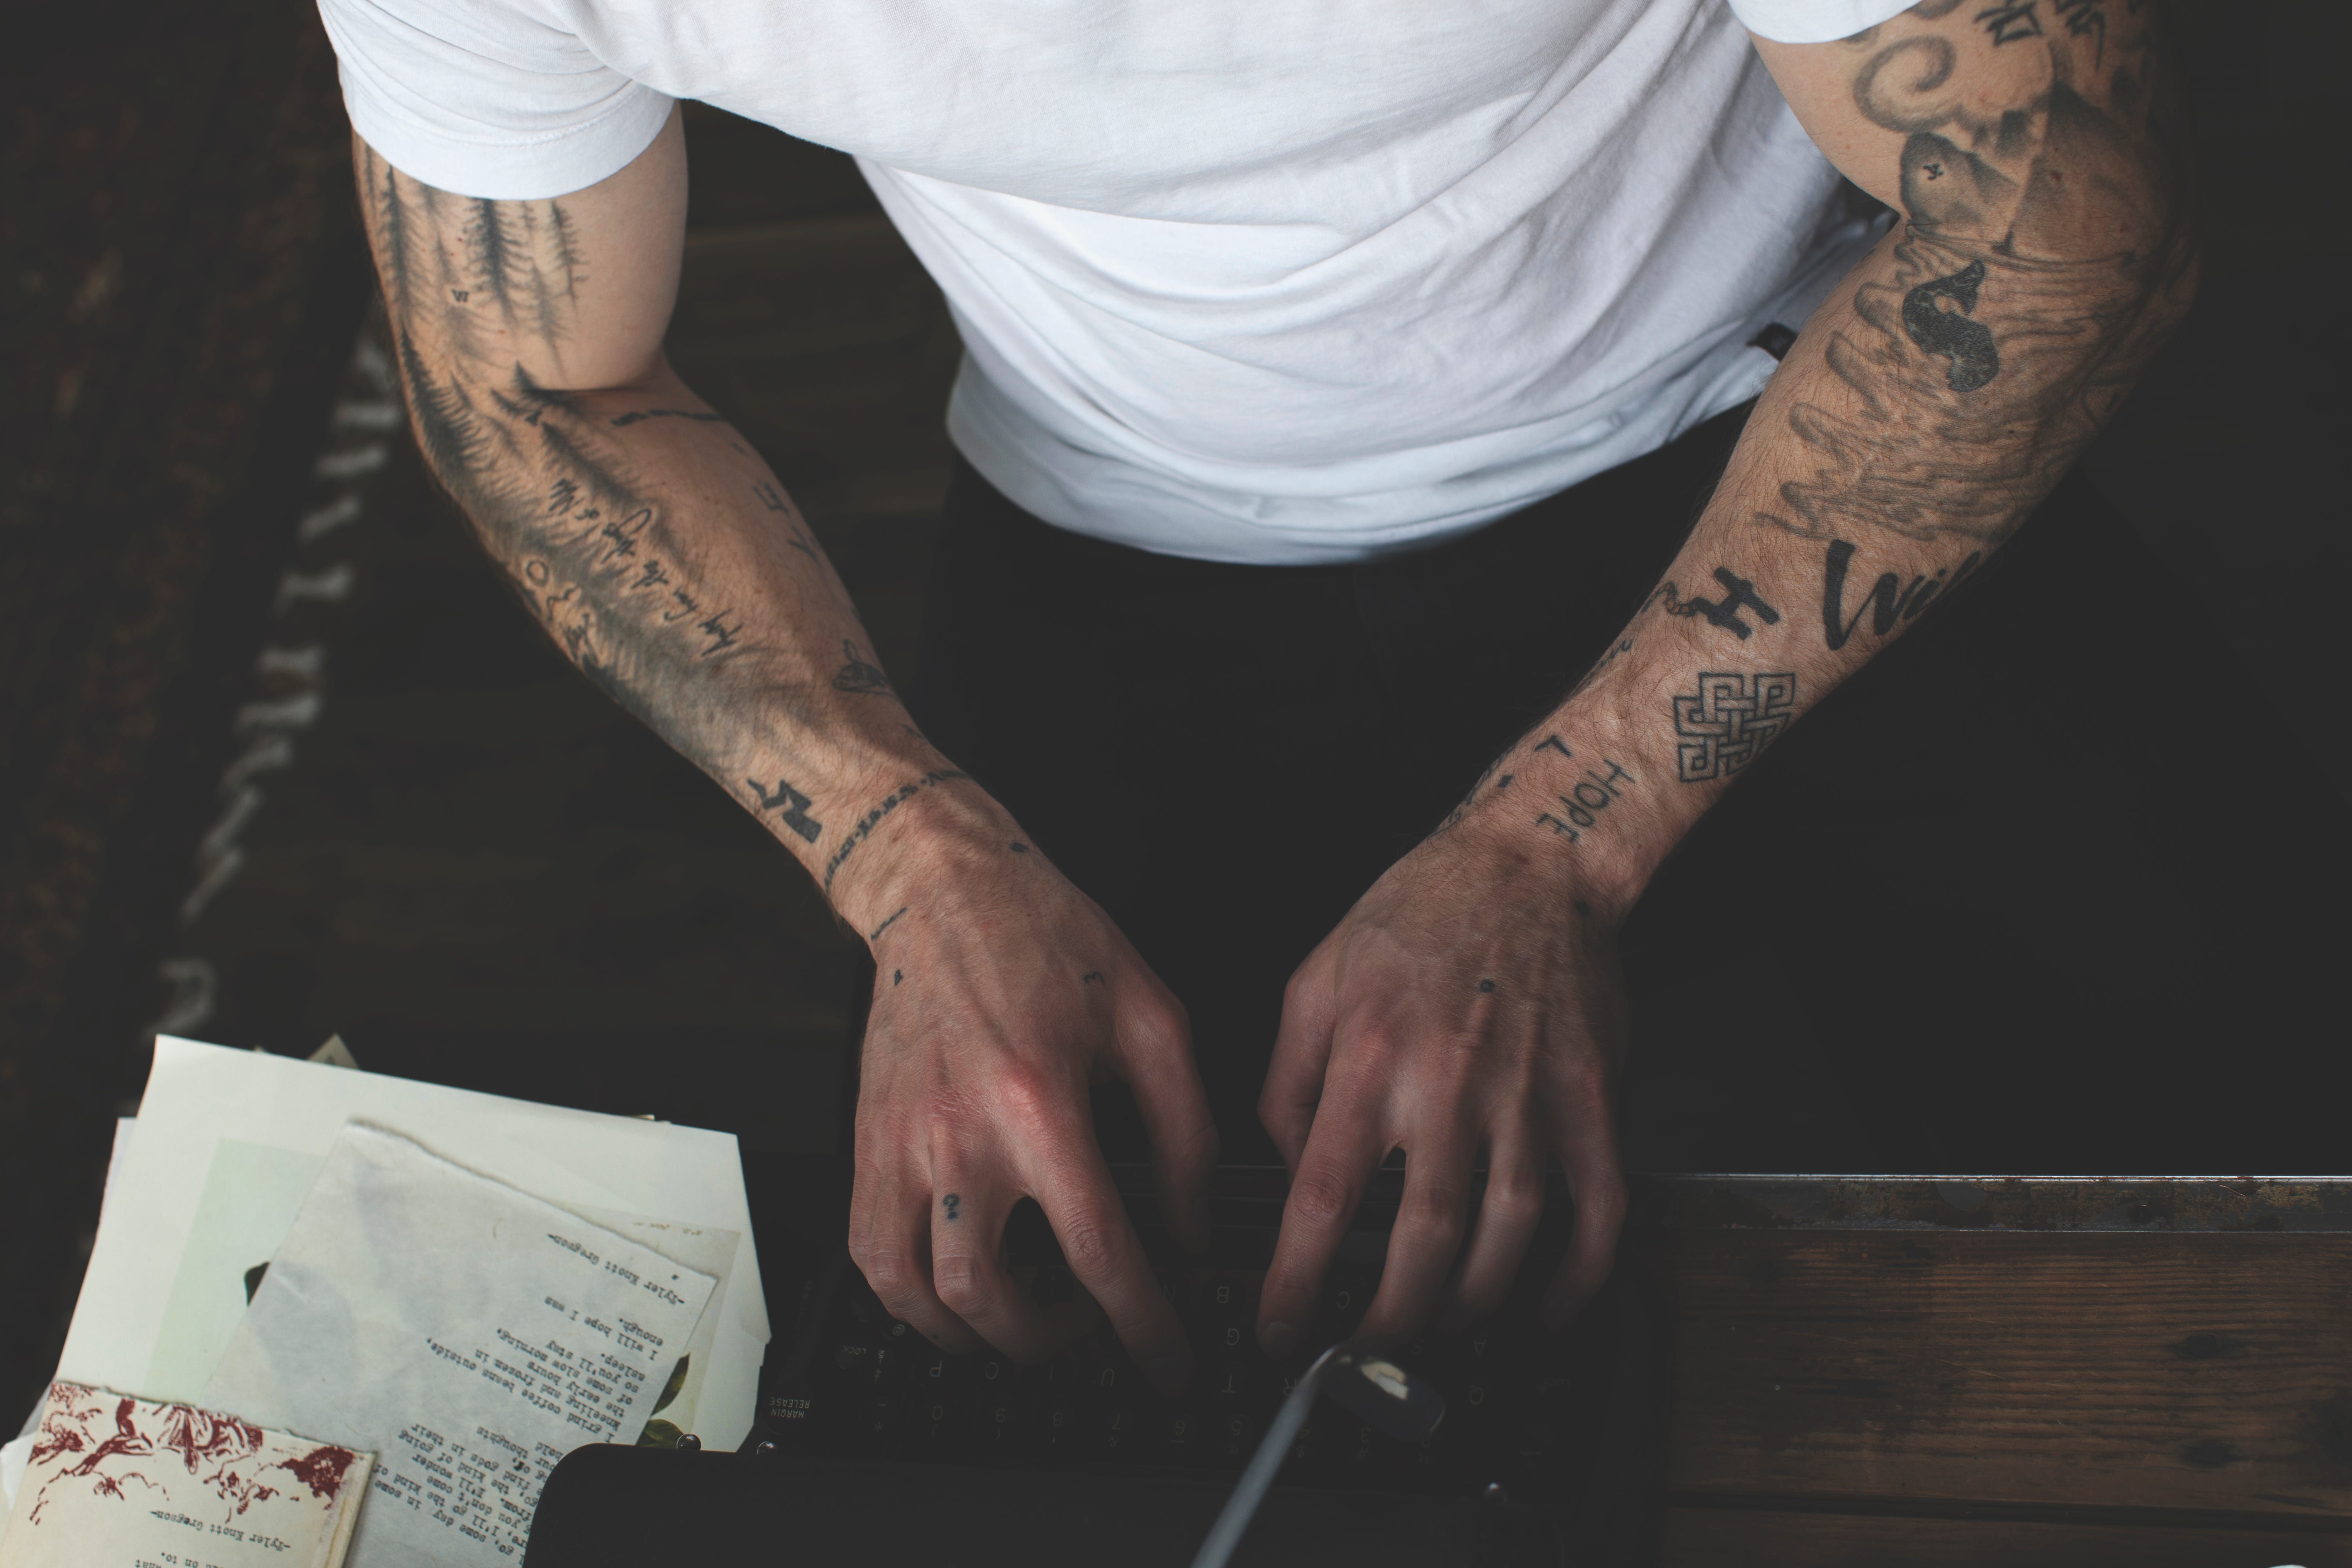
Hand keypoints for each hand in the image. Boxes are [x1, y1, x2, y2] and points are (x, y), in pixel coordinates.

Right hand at [844, 805, 1217, 1394]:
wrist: (940, 889)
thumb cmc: (1044, 939)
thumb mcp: (1152, 1018)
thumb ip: (1184, 1130)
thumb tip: (1187, 1225)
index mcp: (1040, 1100)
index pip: (1097, 1252)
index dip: (1143, 1326)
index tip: (1170, 1363)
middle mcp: (959, 1133)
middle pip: (990, 1296)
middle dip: (1051, 1342)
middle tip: (1092, 1328)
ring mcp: (899, 1144)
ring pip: (916, 1295)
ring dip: (974, 1336)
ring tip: (1022, 1321)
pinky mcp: (864, 1144)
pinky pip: (869, 1258)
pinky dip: (912, 1302)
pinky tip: (956, 1291)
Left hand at [1254, 821, 1629, 1354]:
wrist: (1530, 858)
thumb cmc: (1418, 913)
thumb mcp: (1314, 979)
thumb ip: (1284, 1079)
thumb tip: (1283, 1166)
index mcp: (1369, 1057)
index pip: (1321, 1200)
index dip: (1296, 1285)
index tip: (1281, 1332)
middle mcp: (1448, 1084)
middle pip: (1420, 1241)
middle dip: (1387, 1323)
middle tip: (1364, 1358)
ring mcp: (1530, 1095)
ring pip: (1507, 1237)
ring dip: (1473, 1303)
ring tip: (1442, 1324)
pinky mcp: (1593, 1096)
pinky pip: (1597, 1207)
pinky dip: (1578, 1273)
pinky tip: (1549, 1307)